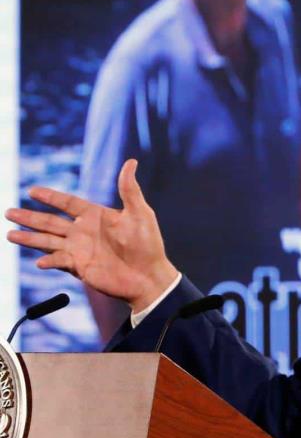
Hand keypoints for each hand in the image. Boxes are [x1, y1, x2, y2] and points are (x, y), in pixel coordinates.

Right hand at [5, 159, 177, 312]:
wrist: (149, 275)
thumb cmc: (148, 243)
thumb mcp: (140, 213)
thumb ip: (129, 189)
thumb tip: (131, 162)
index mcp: (96, 216)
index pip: (67, 203)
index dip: (50, 196)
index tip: (31, 190)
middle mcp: (83, 231)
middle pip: (50, 221)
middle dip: (29, 217)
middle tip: (8, 211)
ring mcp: (79, 250)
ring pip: (48, 241)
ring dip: (29, 238)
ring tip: (9, 234)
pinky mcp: (79, 267)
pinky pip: (58, 261)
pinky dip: (48, 260)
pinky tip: (40, 261)